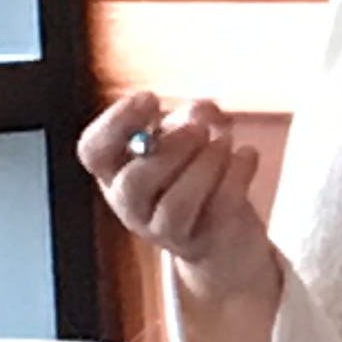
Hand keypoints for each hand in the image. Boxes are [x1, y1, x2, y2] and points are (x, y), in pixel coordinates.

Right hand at [81, 89, 277, 307]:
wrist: (226, 236)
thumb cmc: (196, 174)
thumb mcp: (189, 138)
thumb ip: (194, 117)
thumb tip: (203, 110)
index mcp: (115, 172)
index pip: (93, 151)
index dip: (116, 122)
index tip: (150, 99)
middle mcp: (130, 205)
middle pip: (133, 183)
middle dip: (171, 149)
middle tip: (200, 128)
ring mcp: (164, 230)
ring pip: (176, 204)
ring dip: (205, 165)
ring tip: (225, 141)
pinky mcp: (204, 242)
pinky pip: (219, 208)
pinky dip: (238, 174)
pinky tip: (247, 153)